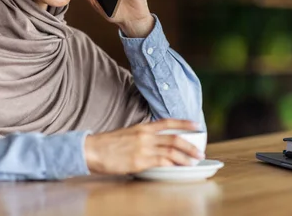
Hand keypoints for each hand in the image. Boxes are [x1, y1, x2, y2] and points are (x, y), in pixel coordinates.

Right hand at [84, 119, 203, 174]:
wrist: (92, 150)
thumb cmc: (107, 144)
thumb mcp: (127, 134)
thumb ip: (142, 137)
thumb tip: (154, 144)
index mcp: (142, 127)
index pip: (168, 122)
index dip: (184, 123)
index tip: (197, 125)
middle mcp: (145, 136)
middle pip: (174, 138)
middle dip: (190, 145)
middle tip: (200, 152)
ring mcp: (143, 148)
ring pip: (171, 151)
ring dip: (185, 157)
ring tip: (194, 161)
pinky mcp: (139, 161)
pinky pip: (161, 162)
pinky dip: (173, 165)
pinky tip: (178, 168)